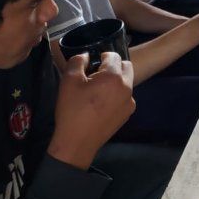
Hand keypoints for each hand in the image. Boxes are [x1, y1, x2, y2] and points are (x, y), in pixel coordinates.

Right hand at [48, 53, 135, 169]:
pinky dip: (117, 95)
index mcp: (114, 77)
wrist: (77, 142)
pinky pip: (125, 96)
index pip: (114, 55)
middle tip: (96, 76)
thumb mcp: (69, 80)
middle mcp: (127, 87)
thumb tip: (87, 56)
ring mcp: (130, 102)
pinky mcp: (128, 113)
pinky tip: (102, 104)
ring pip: (126, 82)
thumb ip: (78, 61)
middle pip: (126, 66)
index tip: (91, 66)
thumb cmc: (72, 110)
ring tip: (98, 91)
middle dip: (113, 66)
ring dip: (116, 81)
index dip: (101, 57)